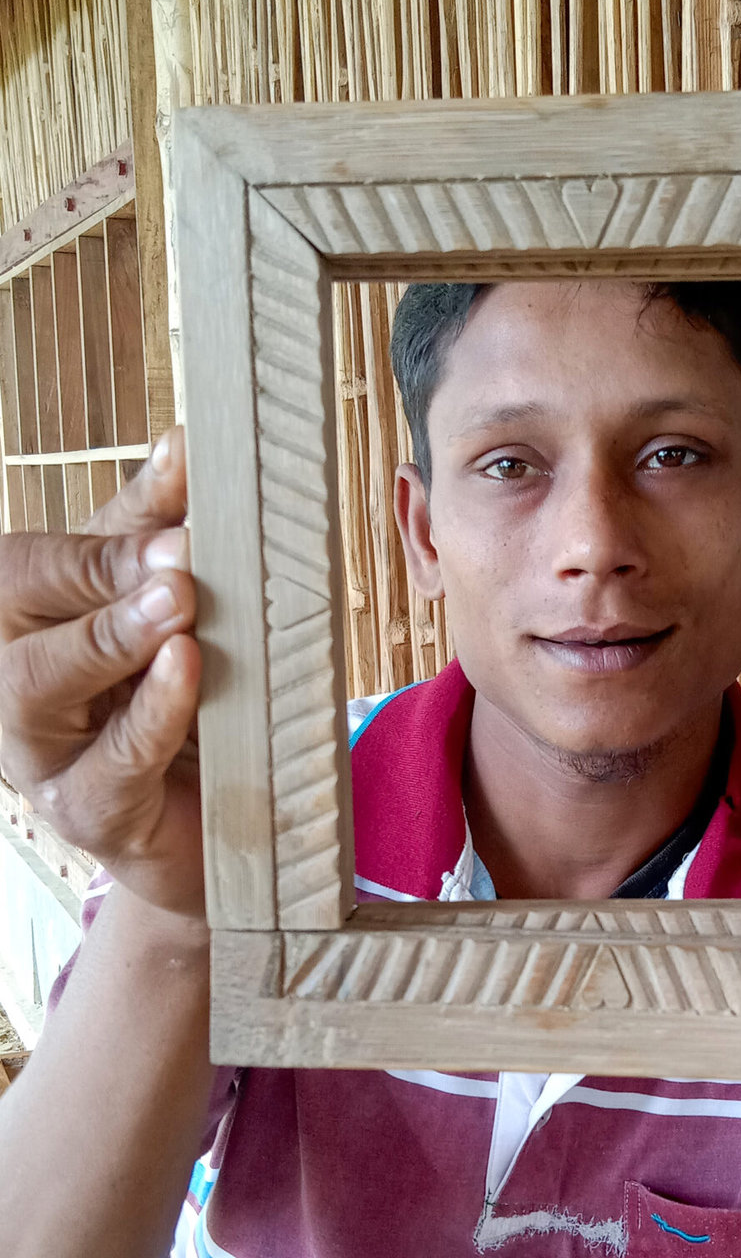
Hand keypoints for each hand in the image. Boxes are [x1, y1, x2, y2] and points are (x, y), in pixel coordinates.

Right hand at [0, 428, 204, 922]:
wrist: (204, 810)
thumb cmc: (161, 687)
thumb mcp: (156, 597)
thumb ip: (161, 529)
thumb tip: (185, 444)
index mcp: (17, 617)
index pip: (33, 566)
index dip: (100, 545)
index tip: (174, 518)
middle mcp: (8, 678)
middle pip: (25, 620)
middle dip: (99, 584)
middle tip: (177, 562)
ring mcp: (35, 753)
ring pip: (42, 690)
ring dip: (112, 644)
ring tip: (178, 607)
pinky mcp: (85, 813)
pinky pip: (109, 766)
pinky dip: (149, 717)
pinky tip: (185, 675)